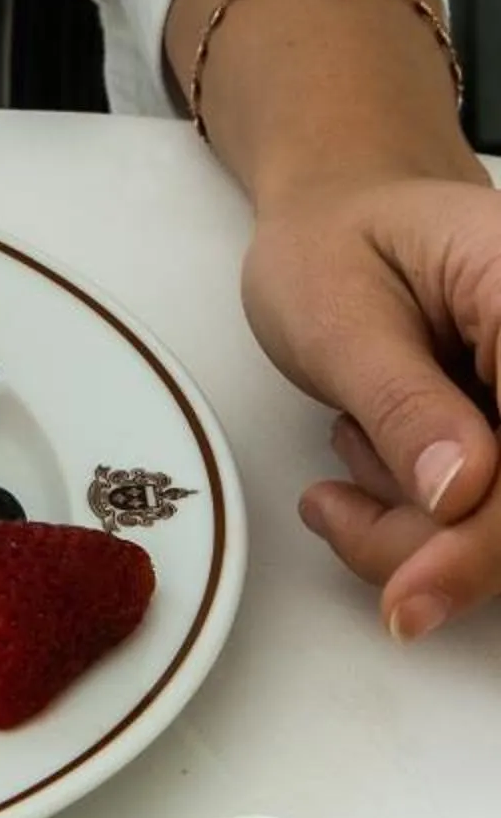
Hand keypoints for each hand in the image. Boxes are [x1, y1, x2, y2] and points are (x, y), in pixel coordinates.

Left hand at [240, 165, 500, 637]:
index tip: (412, 594)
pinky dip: (426, 528)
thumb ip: (402, 401)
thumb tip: (463, 489)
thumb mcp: (339, 315)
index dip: (486, 537)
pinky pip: (492, 522)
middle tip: (332, 511)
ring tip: (350, 441)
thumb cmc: (336, 247)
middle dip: (433, 541)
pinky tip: (369, 469)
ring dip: (418, 532)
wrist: (346, 222)